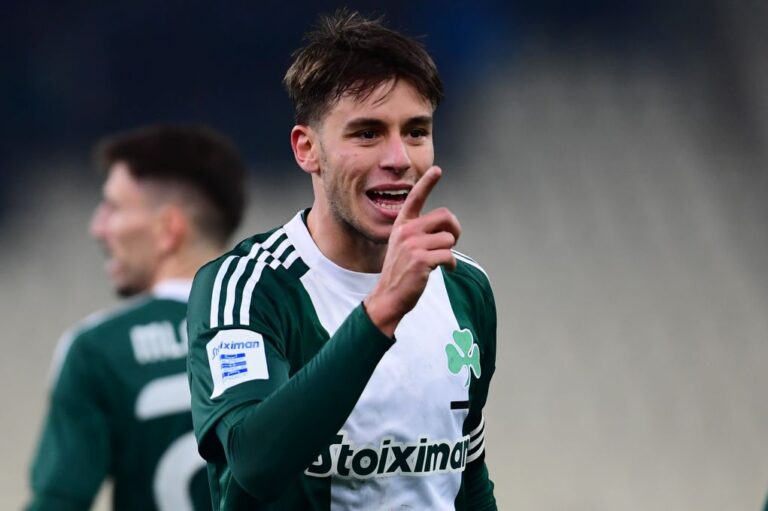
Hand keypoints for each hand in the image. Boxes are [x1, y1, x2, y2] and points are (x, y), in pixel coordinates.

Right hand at [364, 166, 460, 336]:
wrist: (389, 296)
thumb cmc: (401, 271)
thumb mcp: (405, 246)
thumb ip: (420, 234)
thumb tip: (448, 230)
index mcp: (402, 225)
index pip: (415, 198)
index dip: (427, 183)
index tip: (437, 170)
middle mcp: (406, 231)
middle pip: (445, 217)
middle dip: (454, 229)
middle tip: (452, 241)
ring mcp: (412, 245)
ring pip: (449, 239)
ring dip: (450, 252)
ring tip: (440, 262)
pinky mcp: (420, 259)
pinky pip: (449, 255)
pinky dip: (451, 265)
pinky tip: (444, 270)